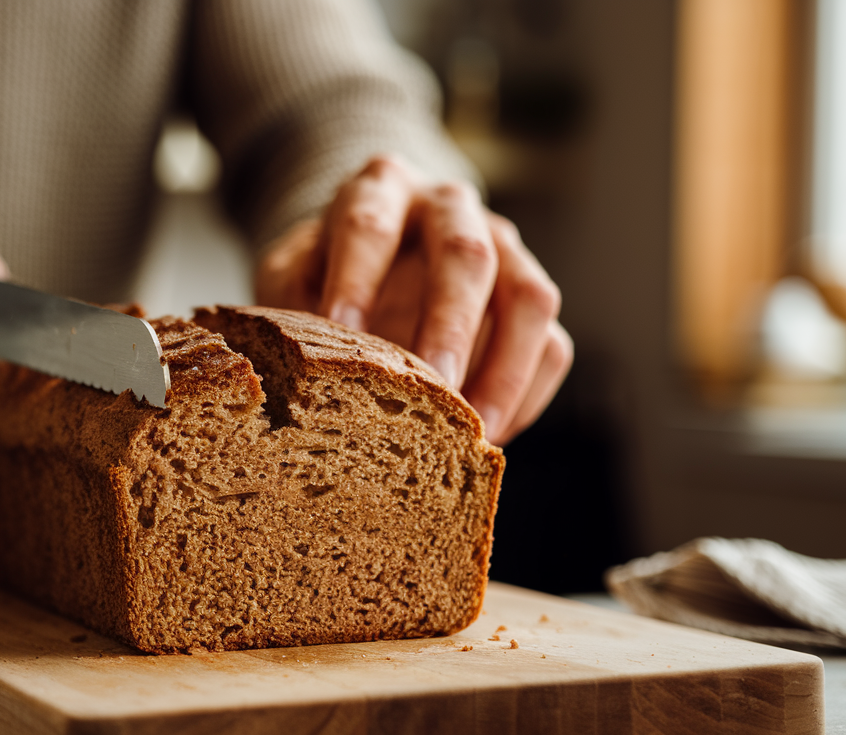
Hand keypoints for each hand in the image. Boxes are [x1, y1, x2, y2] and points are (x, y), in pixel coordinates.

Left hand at [256, 155, 571, 445]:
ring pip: (530, 297)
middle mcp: (451, 208)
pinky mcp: (531, 298)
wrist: (373, 252)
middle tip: (435, 388)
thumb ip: (293, 307)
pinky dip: (527, 393)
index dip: (355, 279)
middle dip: (450, 325)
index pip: (369, 224)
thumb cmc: (326, 269)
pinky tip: (489, 434)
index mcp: (381, 189)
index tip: (341, 330)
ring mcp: (504, 248)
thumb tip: (300, 372)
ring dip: (504, 368)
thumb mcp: (293, 273)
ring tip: (470, 429)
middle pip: (465, 255)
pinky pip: (552, 344)